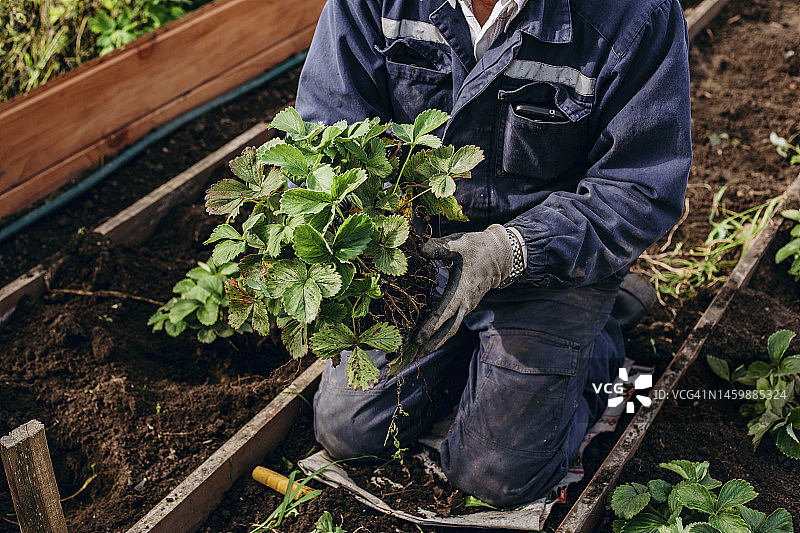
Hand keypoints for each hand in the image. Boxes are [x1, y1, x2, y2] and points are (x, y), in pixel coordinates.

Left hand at [413, 224, 513, 354]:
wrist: (499, 254)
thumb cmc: (477, 248)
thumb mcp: (458, 243)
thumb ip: (438, 248)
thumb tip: (421, 249)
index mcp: (461, 290)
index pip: (444, 313)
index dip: (431, 326)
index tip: (417, 339)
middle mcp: (465, 303)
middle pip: (447, 330)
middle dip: (430, 344)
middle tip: (412, 356)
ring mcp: (466, 306)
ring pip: (450, 330)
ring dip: (435, 342)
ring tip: (417, 353)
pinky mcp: (466, 306)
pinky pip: (452, 324)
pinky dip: (440, 333)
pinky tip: (428, 338)